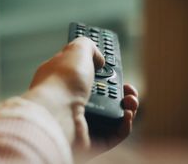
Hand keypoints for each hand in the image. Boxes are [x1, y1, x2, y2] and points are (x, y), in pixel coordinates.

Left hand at [24, 37, 138, 158]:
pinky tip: (127, 114)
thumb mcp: (76, 50)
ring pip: (111, 114)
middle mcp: (69, 101)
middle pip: (102, 94)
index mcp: (62, 80)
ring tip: (131, 100)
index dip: (102, 70)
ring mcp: (79, 122)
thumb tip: (99, 58)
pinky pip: (113, 134)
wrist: (57, 114)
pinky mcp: (90, 141)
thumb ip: (89, 46)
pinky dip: (124, 124)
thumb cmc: (62, 81)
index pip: (85, 74)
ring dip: (127, 106)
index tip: (115, 66)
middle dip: (119, 88)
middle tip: (128, 85)